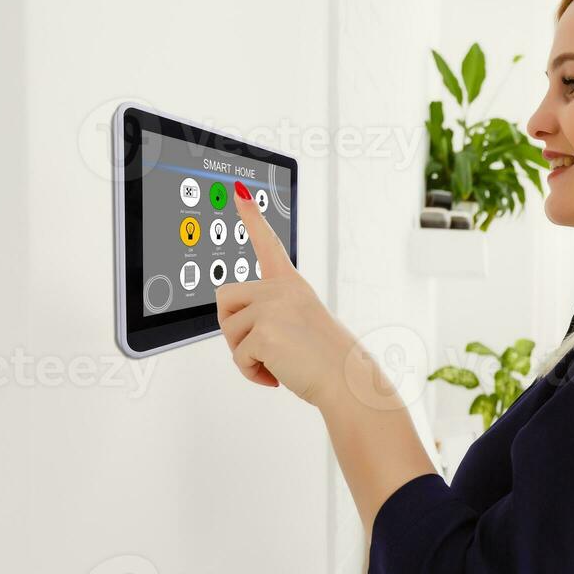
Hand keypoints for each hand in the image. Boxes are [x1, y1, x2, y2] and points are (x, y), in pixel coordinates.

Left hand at [215, 180, 356, 405]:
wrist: (348, 381)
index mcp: (291, 285)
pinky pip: (238, 356)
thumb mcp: (300, 323)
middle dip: (233, 328)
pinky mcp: (263, 332)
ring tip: (278, 364)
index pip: (268, 243)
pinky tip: (277, 376)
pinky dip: (252, 373)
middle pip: (225, 299)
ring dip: (246, 355)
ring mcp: (272, 308)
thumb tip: (238, 319)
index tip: (238, 191)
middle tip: (260, 347)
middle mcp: (281, 290)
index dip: (252, 216)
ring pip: (229, 331)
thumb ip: (271, 312)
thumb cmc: (328, 359)